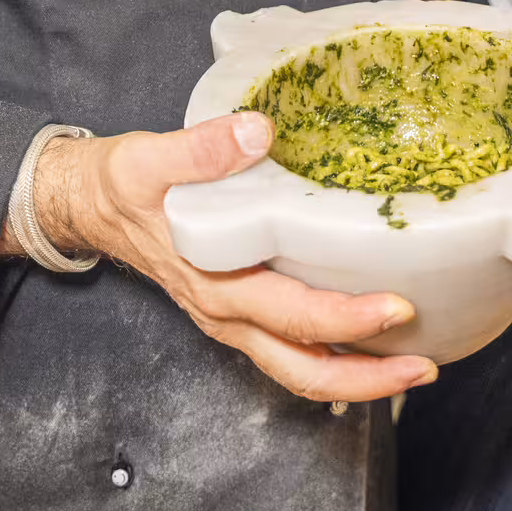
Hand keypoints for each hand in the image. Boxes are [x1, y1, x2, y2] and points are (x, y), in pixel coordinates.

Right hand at [5, 113, 437, 404]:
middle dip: (368, 376)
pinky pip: (288, 350)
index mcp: (213, 281)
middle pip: (303, 367)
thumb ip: (202, 147)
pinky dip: (332, 357)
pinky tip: (368, 343)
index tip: (396, 308)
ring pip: (298, 369)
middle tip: (425, 364)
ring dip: (356, 378)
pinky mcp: (235, 310)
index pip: (290, 314)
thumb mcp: (149, 159)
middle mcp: (226, 313)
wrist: (86, 205)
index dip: (345, 319)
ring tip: (413, 364)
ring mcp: (230, 319)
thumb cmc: (121, 184)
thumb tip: (257, 132)